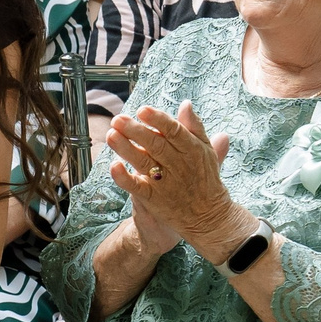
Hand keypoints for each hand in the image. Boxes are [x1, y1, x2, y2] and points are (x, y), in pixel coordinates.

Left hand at [106, 101, 235, 251]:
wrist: (209, 217)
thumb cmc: (205, 178)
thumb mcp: (205, 151)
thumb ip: (194, 128)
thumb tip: (185, 104)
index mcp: (193, 151)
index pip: (174, 131)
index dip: (158, 120)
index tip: (142, 109)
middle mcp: (179, 166)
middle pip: (156, 145)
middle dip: (136, 131)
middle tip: (118, 119)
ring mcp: (165, 183)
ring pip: (143, 162)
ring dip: (126, 149)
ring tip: (111, 135)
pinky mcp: (153, 199)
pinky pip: (136, 187)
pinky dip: (124, 177)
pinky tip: (114, 166)